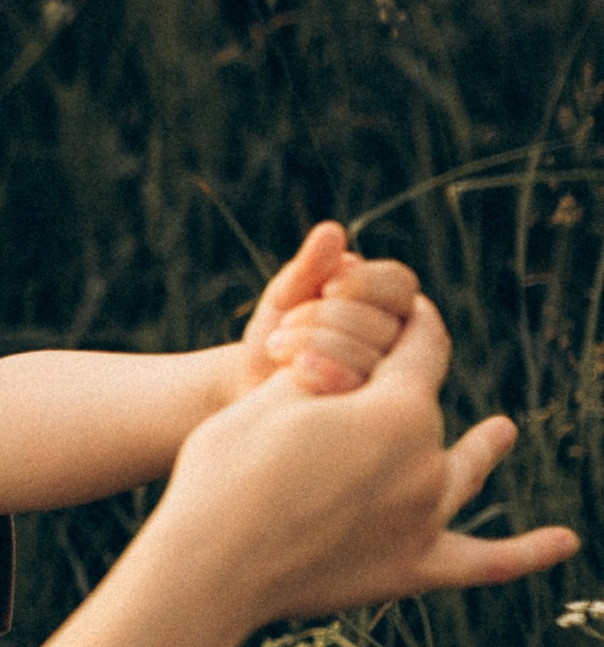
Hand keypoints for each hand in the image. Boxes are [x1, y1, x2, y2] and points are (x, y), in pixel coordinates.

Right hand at [165, 297, 575, 623]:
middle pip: (429, 412)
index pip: (421, 347)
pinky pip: (483, 562)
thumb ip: (327, 373)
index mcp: (399, 409)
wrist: (210, 564)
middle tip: (373, 376)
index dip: (411, 321)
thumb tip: (350, 363)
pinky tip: (565, 543)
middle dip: (403, 389)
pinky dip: (526, 553)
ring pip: (465, 475)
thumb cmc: (226, 470)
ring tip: (503, 432)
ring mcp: (426, 520)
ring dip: (487, 450)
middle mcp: (428, 463)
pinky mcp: (411, 571)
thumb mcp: (271, 396)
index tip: (409, 307)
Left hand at [240, 220, 420, 397]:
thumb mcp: (287, 297)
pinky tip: (294, 370)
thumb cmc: (276, 336)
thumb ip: (309, 267)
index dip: (367, 282)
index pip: (400, 284)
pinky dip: (324, 372)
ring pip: (371, 355)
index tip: (328, 286)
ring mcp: (385, 384)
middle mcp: (397, 345)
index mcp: (387, 308)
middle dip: (327, 316)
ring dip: (317, 342)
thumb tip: (332, 231)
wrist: (247, 388)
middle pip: (383, 321)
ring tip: (278, 344)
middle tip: (287, 321)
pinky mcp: (366, 415)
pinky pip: (358, 389)